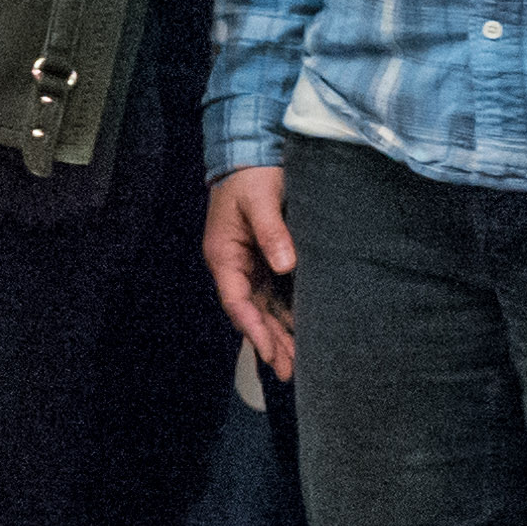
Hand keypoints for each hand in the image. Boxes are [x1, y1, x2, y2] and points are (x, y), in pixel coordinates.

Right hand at [203, 163, 297, 382]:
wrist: (252, 153)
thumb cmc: (250, 176)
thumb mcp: (259, 200)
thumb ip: (272, 231)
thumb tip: (286, 264)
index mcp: (224, 255)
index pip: (237, 301)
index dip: (254, 330)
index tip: (271, 354)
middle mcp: (235, 265)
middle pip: (251, 313)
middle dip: (269, 343)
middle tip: (290, 373)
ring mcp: (251, 264)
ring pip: (265, 308)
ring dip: (279, 335)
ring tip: (298, 363)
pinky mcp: (268, 258)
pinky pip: (276, 294)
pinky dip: (288, 315)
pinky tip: (303, 332)